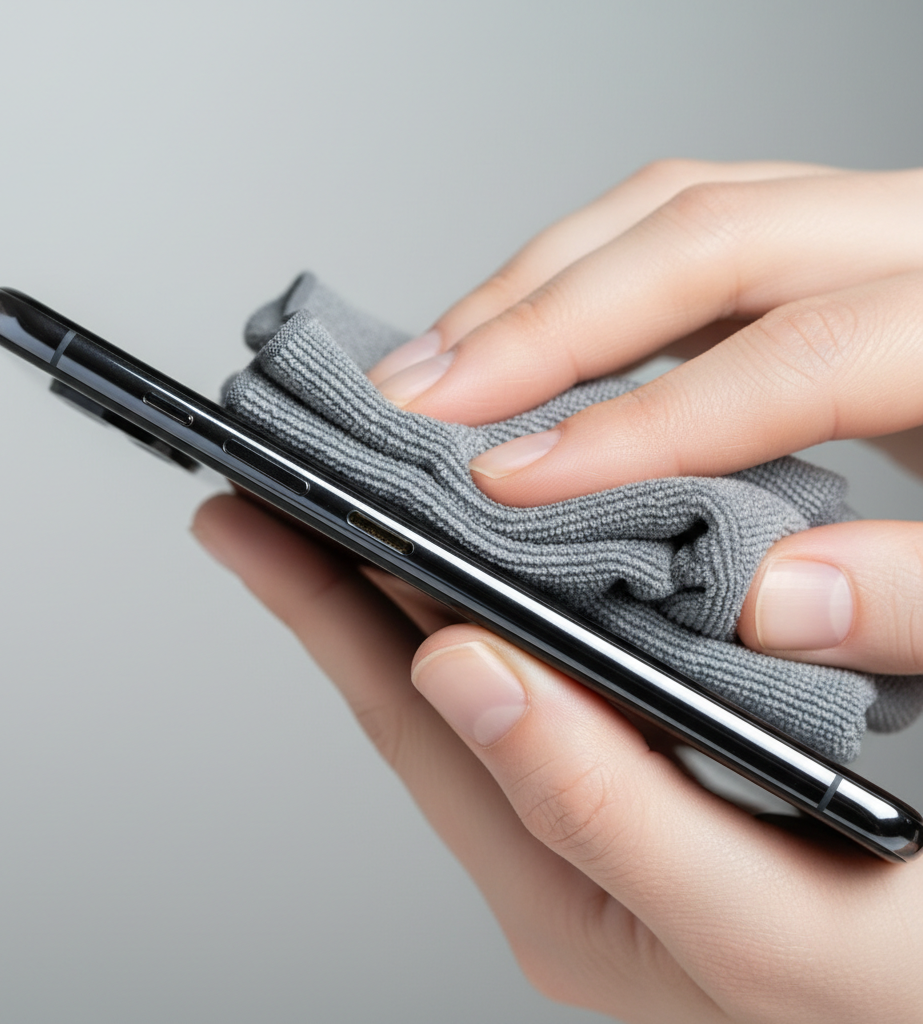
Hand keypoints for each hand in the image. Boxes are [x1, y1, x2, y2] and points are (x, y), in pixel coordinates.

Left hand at [192, 493, 922, 1023]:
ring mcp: (607, 814)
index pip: (403, 720)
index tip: (245, 514)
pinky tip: (507, 546)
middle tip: (275, 482)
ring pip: (483, 674)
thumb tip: (463, 668)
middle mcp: (564, 846)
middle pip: (419, 692)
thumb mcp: (761, 925)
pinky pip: (556, 671)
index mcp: (559, 892)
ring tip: (361, 495)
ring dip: (414, 580)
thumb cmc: (890, 993)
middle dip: (338, 579)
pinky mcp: (659, 782)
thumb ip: (602, 810)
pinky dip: (513, 596)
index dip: (316, 607)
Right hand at [371, 161, 922, 673]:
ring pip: (683, 208)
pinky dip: (580, 281)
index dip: (645, 424)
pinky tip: (513, 341)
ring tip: (439, 362)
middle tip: (429, 401)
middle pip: (715, 232)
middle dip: (547, 322)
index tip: (516, 488)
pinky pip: (684, 232)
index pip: (802, 353)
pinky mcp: (821, 248)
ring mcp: (870, 227)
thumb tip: (767, 599)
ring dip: (542, 285)